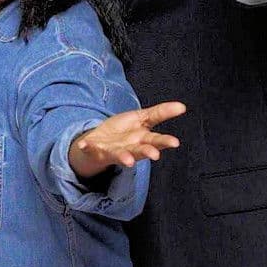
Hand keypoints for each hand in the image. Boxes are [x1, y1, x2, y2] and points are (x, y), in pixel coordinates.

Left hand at [68, 101, 185, 177]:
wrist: (100, 143)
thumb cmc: (124, 132)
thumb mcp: (142, 118)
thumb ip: (161, 113)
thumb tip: (183, 106)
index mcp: (142, 138)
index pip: (156, 139)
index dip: (165, 141)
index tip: (175, 143)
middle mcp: (131, 147)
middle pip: (141, 150)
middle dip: (147, 152)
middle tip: (154, 155)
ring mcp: (114, 150)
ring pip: (120, 155)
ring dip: (124, 157)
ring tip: (127, 160)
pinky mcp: (96, 150)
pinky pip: (91, 148)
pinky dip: (87, 146)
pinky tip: (84, 143)